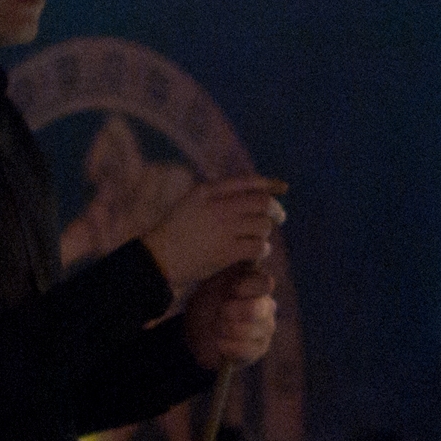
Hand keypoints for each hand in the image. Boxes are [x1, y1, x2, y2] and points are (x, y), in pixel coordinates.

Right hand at [144, 177, 282, 293]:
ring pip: (263, 226)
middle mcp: (216, 206)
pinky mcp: (226, 252)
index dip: (269, 184)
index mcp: (207, 191)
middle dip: (276, 211)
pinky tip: (255, 254)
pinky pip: (258, 247)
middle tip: (279, 219)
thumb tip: (254, 190)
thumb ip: (217, 195)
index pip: (247, 181)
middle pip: (262, 203)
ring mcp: (222, 229)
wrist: (157, 259)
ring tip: (257, 239)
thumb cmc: (176, 232)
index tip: (283, 188)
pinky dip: (262, 250)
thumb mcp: (191, 203)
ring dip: (265, 233)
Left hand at [186, 267, 276, 371]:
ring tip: (217, 327)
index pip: (264, 283)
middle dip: (231, 312)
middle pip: (258, 309)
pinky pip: (249, 349)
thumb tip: (257, 252)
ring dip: (228, 330)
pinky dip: (229, 347)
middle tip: (219, 312)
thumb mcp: (212, 280)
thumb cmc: (206, 300)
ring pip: (253, 330)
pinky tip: (220, 343)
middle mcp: (266, 303)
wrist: (195, 330)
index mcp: (256, 282)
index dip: (247, 287)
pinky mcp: (260, 348)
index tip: (231, 290)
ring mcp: (266, 327)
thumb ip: (230, 268)